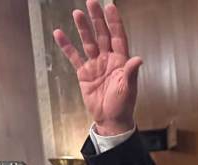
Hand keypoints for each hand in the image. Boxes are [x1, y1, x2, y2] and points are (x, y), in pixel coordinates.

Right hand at [52, 0, 141, 135]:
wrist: (110, 119)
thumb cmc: (123, 105)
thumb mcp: (128, 89)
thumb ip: (130, 73)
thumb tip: (138, 59)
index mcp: (121, 61)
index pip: (118, 37)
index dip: (115, 23)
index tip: (110, 7)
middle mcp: (108, 59)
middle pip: (102, 35)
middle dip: (97, 20)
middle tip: (91, 3)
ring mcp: (95, 64)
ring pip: (88, 42)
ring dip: (83, 29)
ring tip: (77, 14)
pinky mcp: (84, 72)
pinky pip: (74, 56)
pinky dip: (67, 46)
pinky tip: (59, 33)